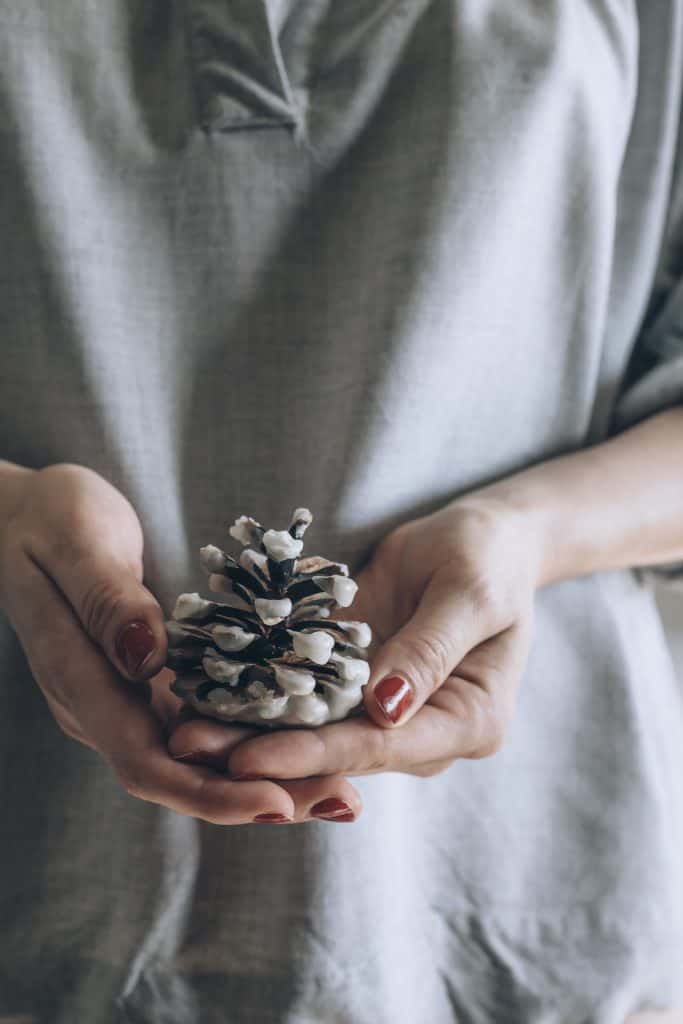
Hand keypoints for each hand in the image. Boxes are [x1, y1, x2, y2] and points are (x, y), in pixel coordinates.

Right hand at [0, 461, 342, 824]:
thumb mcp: (76, 539)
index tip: (276, 802)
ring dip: (268, 775)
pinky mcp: (148, 681)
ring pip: (200, 756)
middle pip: (184, 774)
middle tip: (343, 802)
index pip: (145, 761)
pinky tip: (307, 735)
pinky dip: (255, 735)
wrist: (21, 517)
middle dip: (261, 796)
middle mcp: (104, 705)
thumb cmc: (48, 516)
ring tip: (343, 786)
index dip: (211, 791)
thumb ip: (107, 600)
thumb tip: (146, 659)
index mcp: (81, 680)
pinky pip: (206, 720)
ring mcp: (127, 696)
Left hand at [168, 496, 540, 803]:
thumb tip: (384, 710)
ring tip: (182, 729)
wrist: (479, 540)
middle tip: (189, 749)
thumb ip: (430, 649)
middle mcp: (425, 732)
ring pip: (314, 732)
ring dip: (249, 732)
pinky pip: (306, 697)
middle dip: (265, 754)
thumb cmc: (487, 558)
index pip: (383, 746)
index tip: (249, 760)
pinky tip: (207, 691)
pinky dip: (260, 696)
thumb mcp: (469, 592)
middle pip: (339, 752)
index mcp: (468, 722)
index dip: (314, 755)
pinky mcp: (358, 686)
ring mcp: (388, 713)